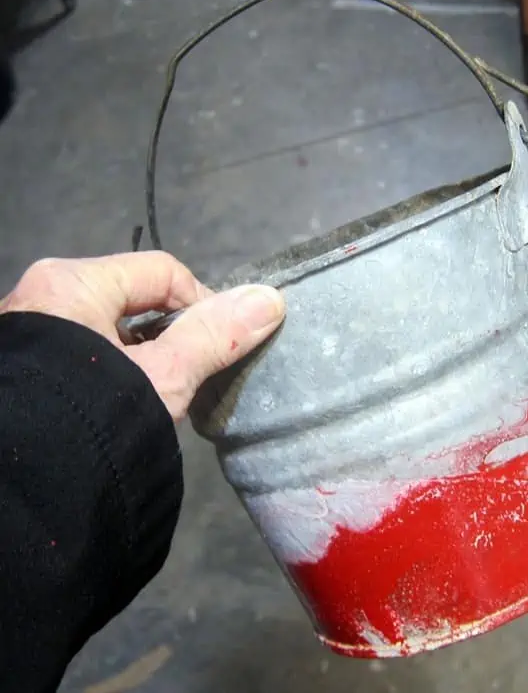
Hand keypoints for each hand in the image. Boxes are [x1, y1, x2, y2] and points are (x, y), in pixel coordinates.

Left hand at [0, 252, 284, 419]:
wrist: (20, 489)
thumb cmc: (94, 415)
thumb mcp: (165, 375)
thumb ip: (216, 336)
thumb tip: (270, 299)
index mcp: (72, 282)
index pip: (162, 271)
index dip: (202, 302)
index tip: (219, 345)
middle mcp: (40, 296)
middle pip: (133, 299)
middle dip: (170, 334)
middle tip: (188, 373)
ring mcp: (27, 334)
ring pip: (108, 330)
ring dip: (141, 355)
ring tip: (156, 394)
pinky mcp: (25, 370)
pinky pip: (82, 353)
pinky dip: (110, 371)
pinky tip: (120, 404)